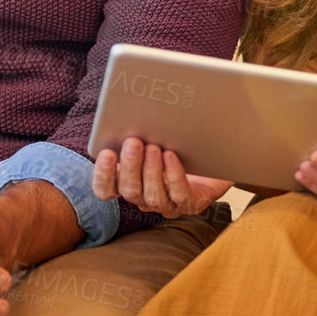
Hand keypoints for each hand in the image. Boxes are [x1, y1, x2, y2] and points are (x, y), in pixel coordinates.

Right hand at [93, 138, 231, 218]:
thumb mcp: (153, 138)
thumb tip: (127, 111)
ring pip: (152, 195)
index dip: (104, 175)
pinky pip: (178, 194)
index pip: (106, 189)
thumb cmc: (176, 145)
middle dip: (130, 166)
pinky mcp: (189, 204)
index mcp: (129, 183)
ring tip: (154, 147)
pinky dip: (173, 175)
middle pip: (130, 190)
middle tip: (133, 142)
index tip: (106, 153)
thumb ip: (138, 132)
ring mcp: (167, 204)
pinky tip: (171, 156)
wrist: (213, 156)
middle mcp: (144, 197)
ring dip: (151, 171)